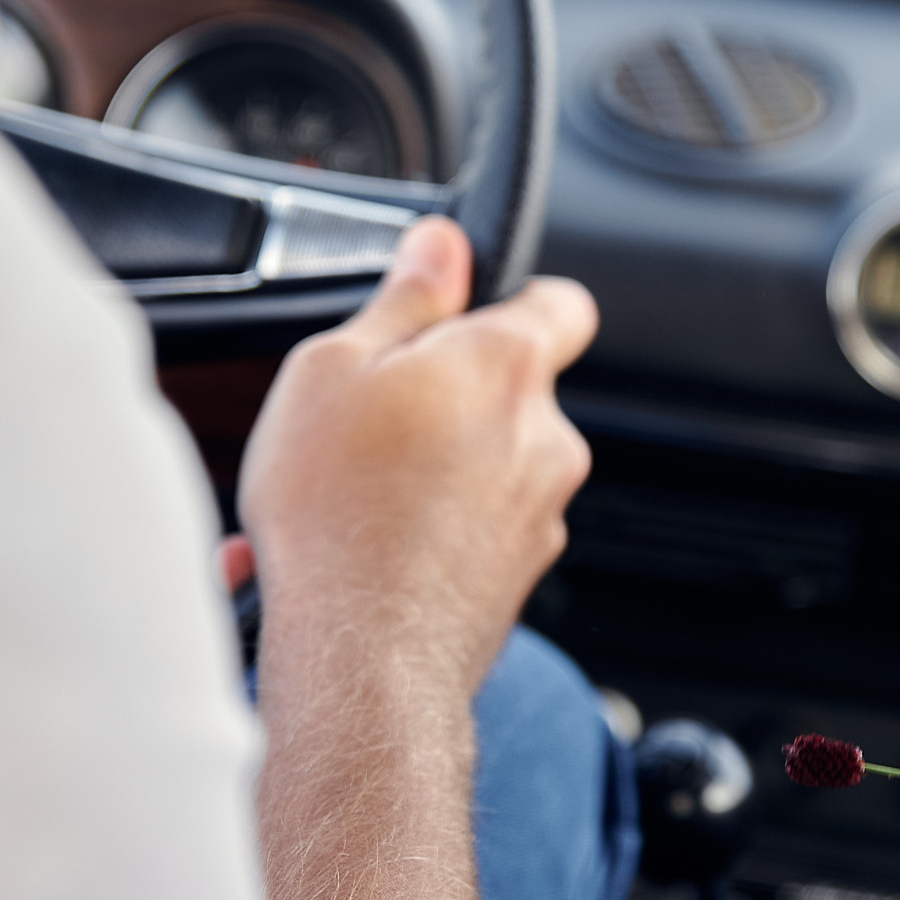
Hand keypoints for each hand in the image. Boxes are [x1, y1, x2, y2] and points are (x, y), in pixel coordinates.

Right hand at [237, 215, 596, 710]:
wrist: (364, 656)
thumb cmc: (341, 510)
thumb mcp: (336, 366)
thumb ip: (403, 299)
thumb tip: (442, 243)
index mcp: (508, 367)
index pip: (562, 304)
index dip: (519, 300)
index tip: (470, 313)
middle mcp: (546, 439)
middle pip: (510, 393)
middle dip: (446, 400)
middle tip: (366, 420)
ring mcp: (540, 514)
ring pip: (482, 469)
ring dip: (421, 474)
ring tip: (338, 499)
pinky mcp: (519, 576)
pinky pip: (467, 534)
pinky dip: (418, 535)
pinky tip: (351, 553)